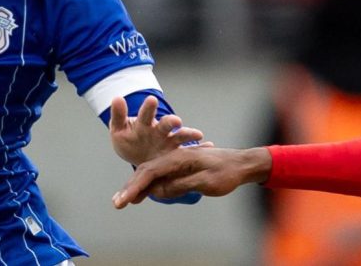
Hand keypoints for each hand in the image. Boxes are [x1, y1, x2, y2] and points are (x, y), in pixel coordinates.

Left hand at [108, 95, 203, 165]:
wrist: (139, 155)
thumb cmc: (129, 140)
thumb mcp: (119, 129)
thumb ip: (119, 115)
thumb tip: (116, 98)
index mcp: (145, 124)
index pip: (146, 114)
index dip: (149, 108)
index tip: (151, 100)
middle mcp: (159, 131)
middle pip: (166, 124)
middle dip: (171, 122)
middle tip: (176, 121)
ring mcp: (169, 142)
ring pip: (180, 137)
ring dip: (189, 134)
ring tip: (198, 135)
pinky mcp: (176, 155)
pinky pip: (190, 151)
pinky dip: (200, 148)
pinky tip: (209, 147)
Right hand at [112, 146, 271, 208]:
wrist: (243, 164)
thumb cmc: (227, 172)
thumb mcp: (205, 181)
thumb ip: (180, 185)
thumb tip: (158, 191)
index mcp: (179, 158)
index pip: (150, 172)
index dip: (134, 187)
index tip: (122, 201)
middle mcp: (176, 157)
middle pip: (147, 171)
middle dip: (131, 187)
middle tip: (117, 204)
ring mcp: (179, 162)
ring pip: (153, 173)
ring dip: (138, 186)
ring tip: (125, 200)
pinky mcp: (183, 167)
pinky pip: (162, 176)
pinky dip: (151, 185)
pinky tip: (145, 194)